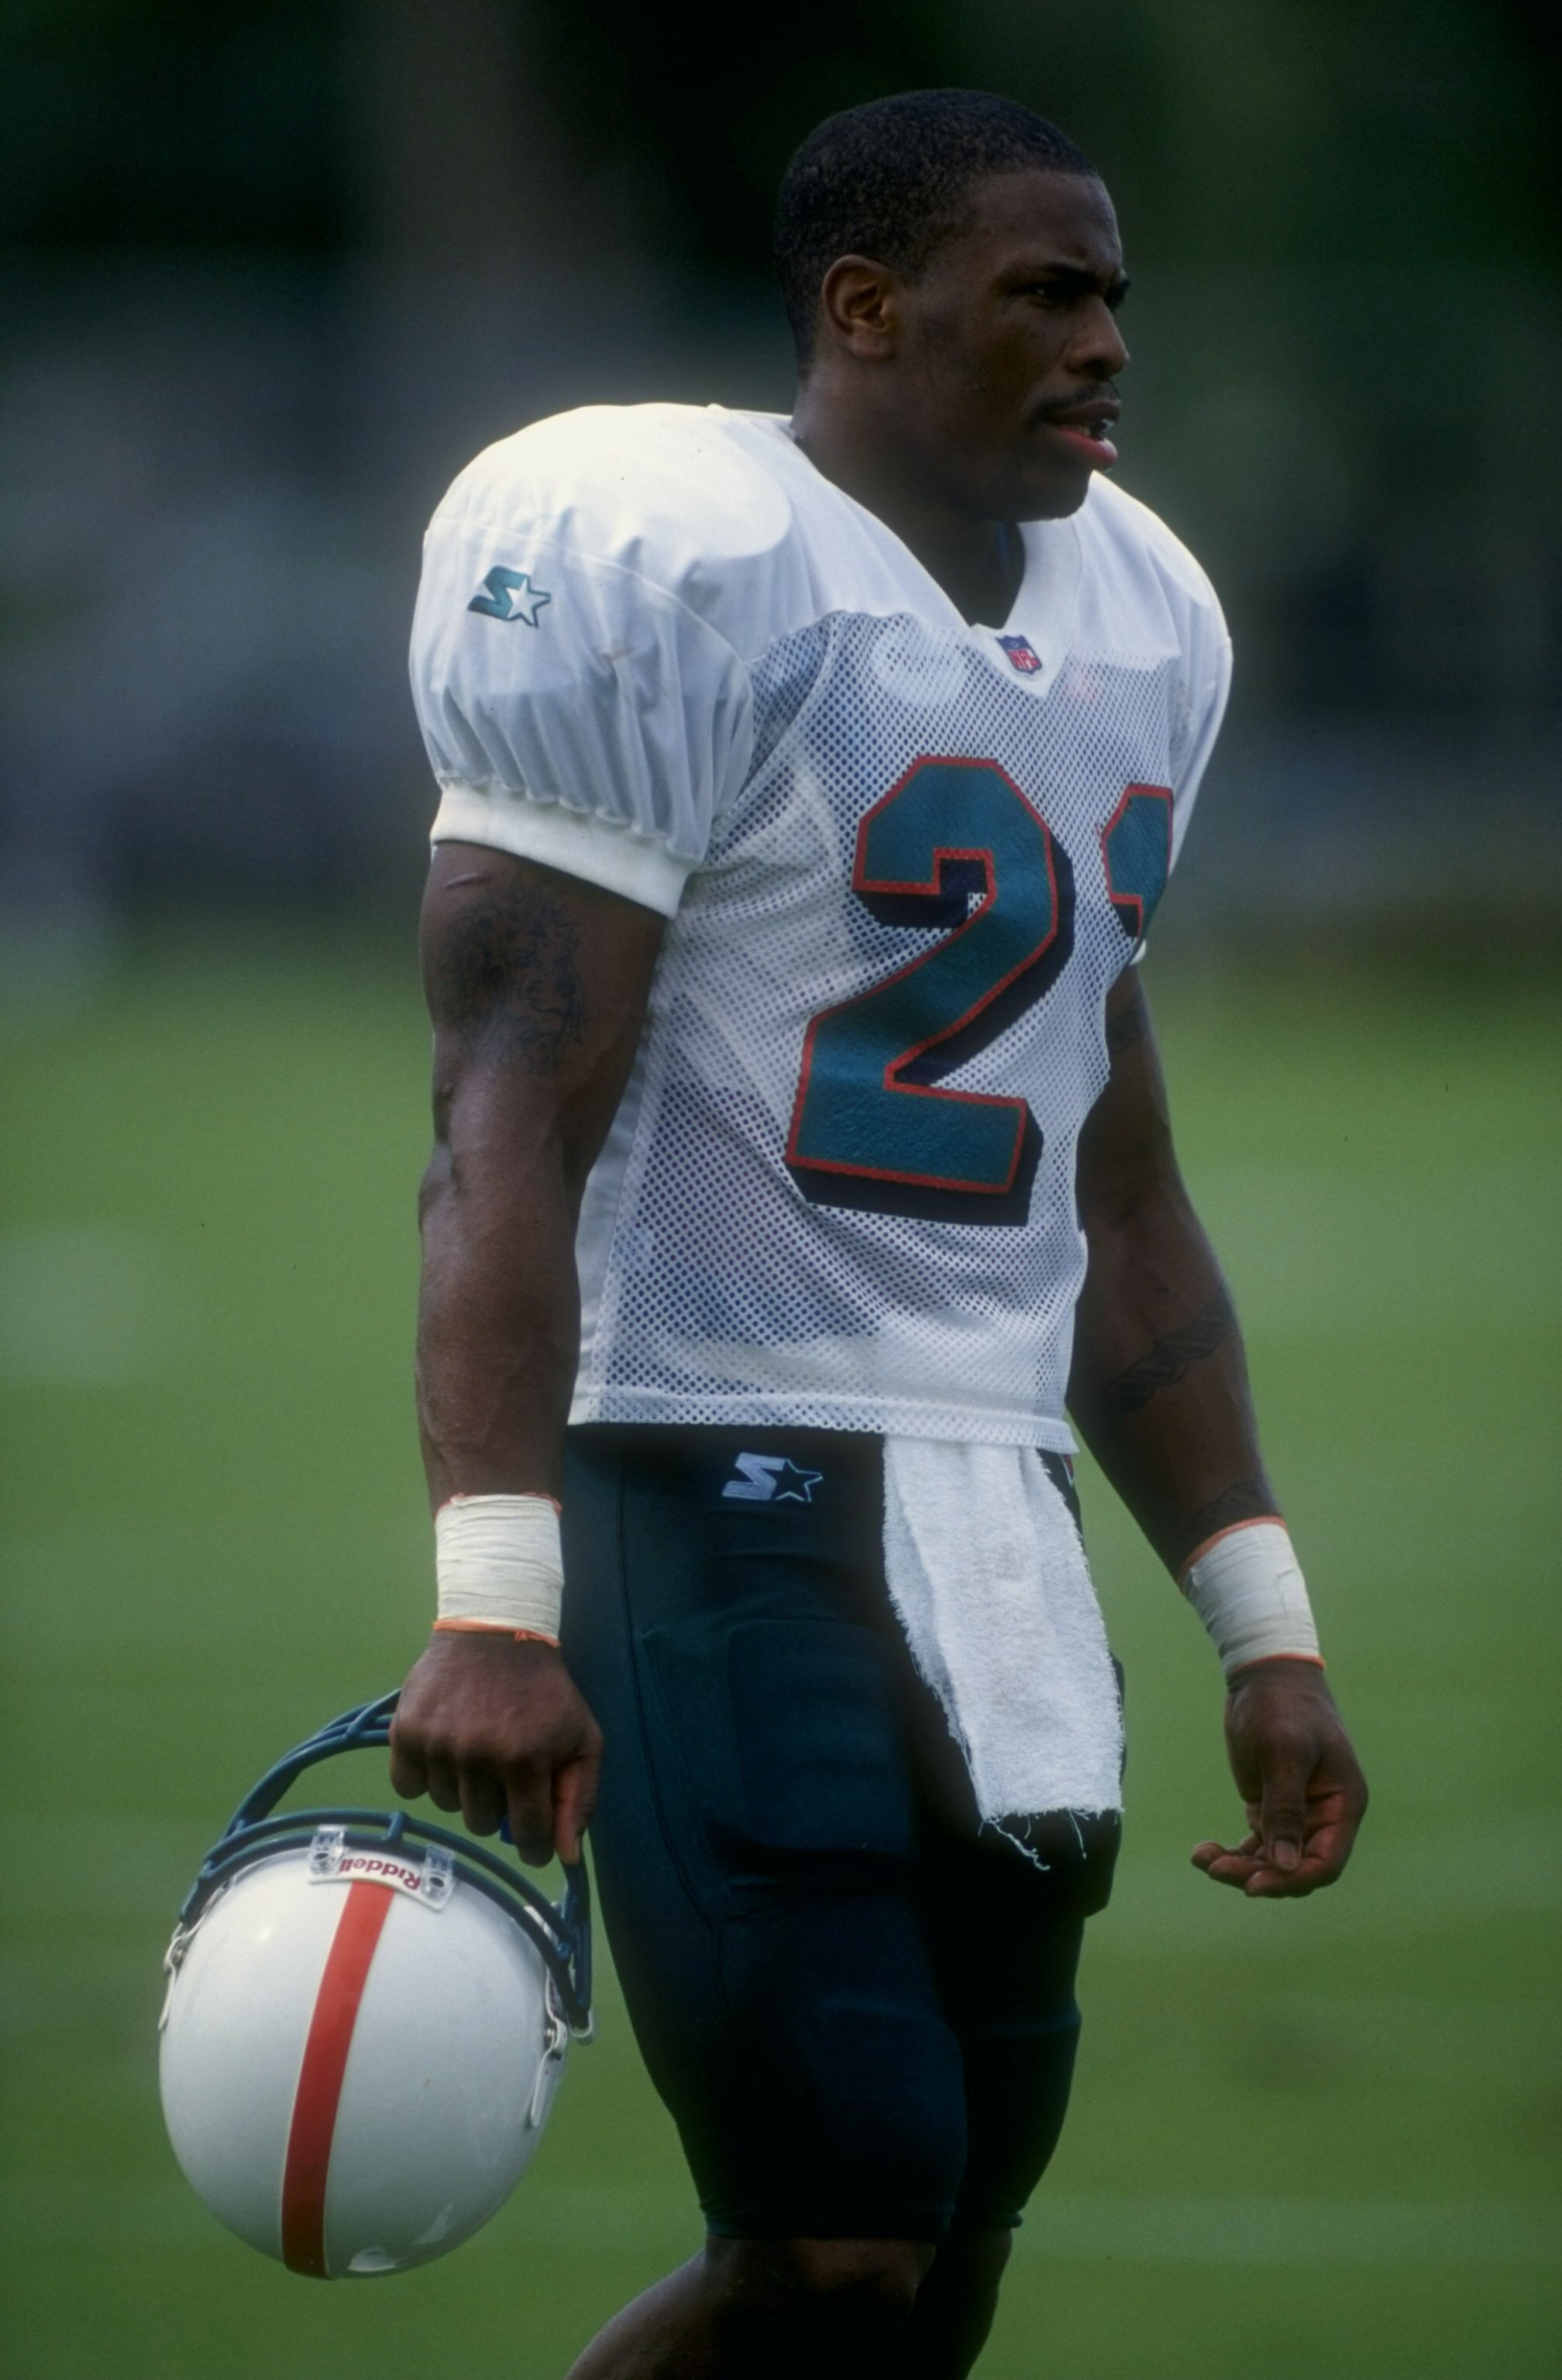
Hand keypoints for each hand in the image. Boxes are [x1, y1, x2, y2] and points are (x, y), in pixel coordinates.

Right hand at [388, 1632, 602, 1865]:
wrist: (496, 1631)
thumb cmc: (545, 1691)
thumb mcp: (582, 1738)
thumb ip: (579, 1798)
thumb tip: (566, 1856)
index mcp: (526, 1760)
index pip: (528, 1835)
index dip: (534, 1845)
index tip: (533, 1839)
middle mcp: (478, 1756)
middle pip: (481, 1824)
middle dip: (497, 1807)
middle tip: (503, 1775)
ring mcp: (438, 1744)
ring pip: (445, 1806)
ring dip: (461, 1789)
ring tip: (474, 1752)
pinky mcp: (406, 1732)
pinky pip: (408, 1786)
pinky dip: (423, 1776)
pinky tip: (442, 1750)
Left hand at [1191, 1660, 1366, 1898]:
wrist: (1264, 1674)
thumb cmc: (1282, 1705)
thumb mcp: (1283, 1752)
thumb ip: (1285, 1808)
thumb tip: (1285, 1864)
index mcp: (1343, 1805)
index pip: (1325, 1863)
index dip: (1290, 1881)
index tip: (1252, 1885)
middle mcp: (1325, 1816)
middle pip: (1295, 1867)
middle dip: (1257, 1874)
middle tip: (1215, 1868)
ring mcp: (1297, 1813)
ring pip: (1273, 1861)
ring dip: (1239, 1865)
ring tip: (1202, 1858)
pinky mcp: (1271, 1807)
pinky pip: (1258, 1844)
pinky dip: (1233, 1852)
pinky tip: (1204, 1852)